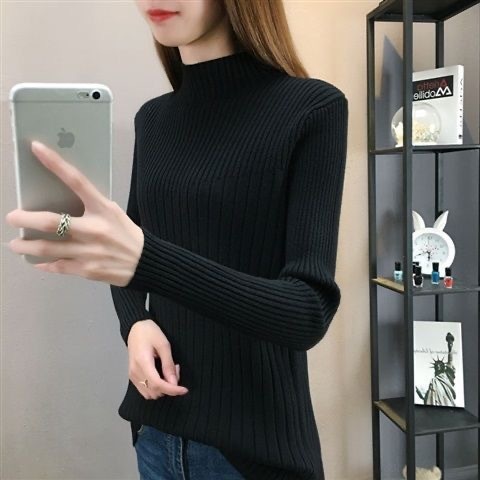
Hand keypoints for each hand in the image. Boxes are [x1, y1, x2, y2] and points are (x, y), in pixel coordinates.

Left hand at [5, 141, 143, 286]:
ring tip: (15, 243)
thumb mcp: (112, 212)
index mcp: (103, 209)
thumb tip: (57, 199)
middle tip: (12, 217)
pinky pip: (57, 266)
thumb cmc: (125, 234)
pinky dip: (43, 264)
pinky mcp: (87, 270)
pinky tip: (35, 261)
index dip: (55, 163)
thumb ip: (89, 205)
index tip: (36, 148)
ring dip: (26, 245)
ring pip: (47, 248)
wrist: (145, 262)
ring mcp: (90, 252)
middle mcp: (95, 230)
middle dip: (26, 219)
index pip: (77, 181)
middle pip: (51, 222)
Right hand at [128, 319, 188, 398]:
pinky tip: (161, 374)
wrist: (136, 328)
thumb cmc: (150, 332)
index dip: (172, 390)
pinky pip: (145, 390)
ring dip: (162, 388)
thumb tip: (174, 383)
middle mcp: (135, 372)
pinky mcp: (132, 376)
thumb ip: (168, 365)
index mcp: (143, 362)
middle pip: (154, 391)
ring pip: (150, 393)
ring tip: (168, 371)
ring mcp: (132, 375)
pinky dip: (155, 387)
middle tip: (176, 369)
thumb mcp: (164, 345)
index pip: (158, 384)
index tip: (184, 390)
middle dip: (169, 386)